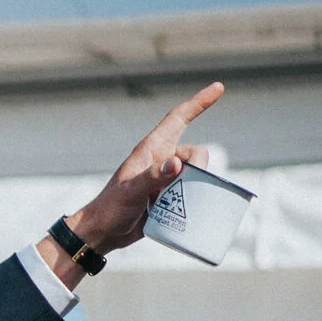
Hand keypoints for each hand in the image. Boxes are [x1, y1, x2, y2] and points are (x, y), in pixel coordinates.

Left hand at [67, 82, 225, 254]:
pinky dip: (197, 199)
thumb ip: (152, 177)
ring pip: (198, 174)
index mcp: (152, 149)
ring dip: (196, 188)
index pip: (178, 119)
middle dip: (199, 168)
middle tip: (179, 190)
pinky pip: (194, 191)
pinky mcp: (171, 195)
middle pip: (197, 154)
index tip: (218, 87)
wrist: (103, 232)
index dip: (199, 102)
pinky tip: (190, 211)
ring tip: (172, 204)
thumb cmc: (110, 208)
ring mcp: (167, 178)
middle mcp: (162, 159)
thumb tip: (177, 163)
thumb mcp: (130, 192)